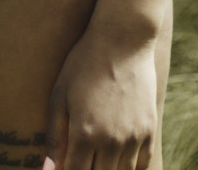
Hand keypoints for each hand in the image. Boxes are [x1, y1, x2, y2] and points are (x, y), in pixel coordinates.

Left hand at [42, 31, 157, 169]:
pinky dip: (131, 168)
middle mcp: (111, 141)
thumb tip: (48, 169)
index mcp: (85, 133)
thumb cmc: (85, 63)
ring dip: (108, 169)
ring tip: (98, 158)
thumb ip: (54, 135)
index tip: (65, 166)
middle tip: (81, 159)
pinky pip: (142, 163)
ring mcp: (133, 137)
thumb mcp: (60, 94)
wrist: (122, 40)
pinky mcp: (149, 129)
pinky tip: (119, 159)